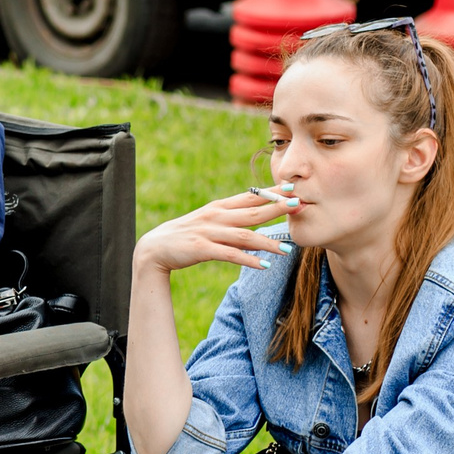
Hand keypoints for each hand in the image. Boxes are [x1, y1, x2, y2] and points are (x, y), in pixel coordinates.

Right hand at [134, 188, 297, 277]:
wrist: (154, 248)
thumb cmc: (184, 236)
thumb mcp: (208, 225)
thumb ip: (232, 225)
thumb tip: (257, 232)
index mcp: (218, 208)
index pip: (250, 197)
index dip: (271, 192)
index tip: (292, 187)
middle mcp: (215, 217)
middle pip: (252, 212)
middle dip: (276, 208)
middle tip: (299, 204)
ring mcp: (209, 233)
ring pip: (244, 236)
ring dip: (268, 242)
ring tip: (288, 248)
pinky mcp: (202, 249)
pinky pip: (230, 255)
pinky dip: (248, 260)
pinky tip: (264, 265)